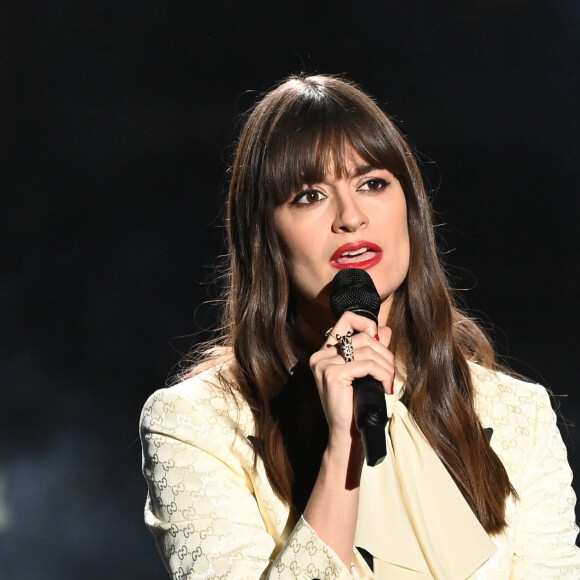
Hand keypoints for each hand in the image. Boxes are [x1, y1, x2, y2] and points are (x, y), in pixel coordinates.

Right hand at [309, 311, 394, 449]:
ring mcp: (324, 364)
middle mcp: (321, 355)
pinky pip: (366, 364)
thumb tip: (386, 330)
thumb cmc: (357, 406)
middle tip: (391, 372)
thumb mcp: (366, 374)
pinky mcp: (332, 374)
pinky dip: (382, 374)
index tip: (379, 343)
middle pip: (362, 336)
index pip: (346, 319)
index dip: (367, 323)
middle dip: (384, 353)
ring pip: (367, 350)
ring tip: (389, 381)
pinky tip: (385, 387)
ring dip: (386, 366)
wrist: (348, 435)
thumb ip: (373, 350)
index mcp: (325, 352)